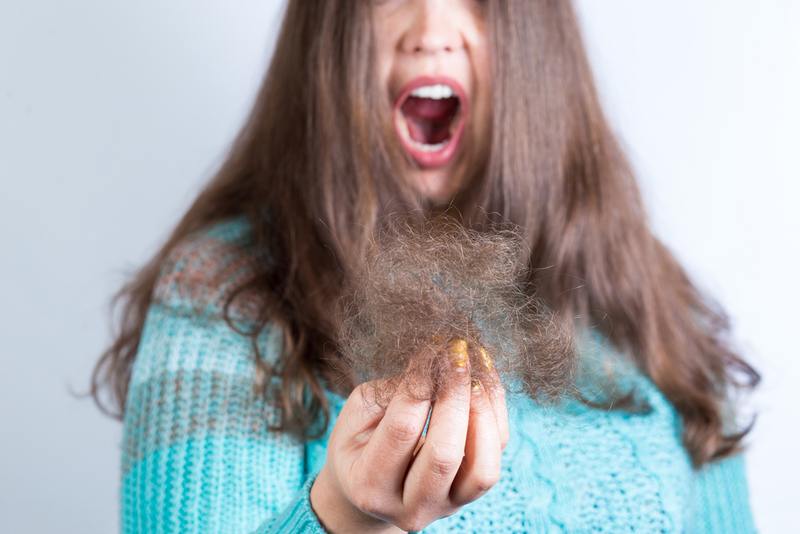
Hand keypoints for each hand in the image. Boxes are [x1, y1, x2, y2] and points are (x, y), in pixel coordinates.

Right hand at [309, 343, 508, 533]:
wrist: (370, 488)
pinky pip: (495, 458)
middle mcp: (411, 507)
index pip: (402, 428)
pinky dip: (495, 416)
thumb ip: (390, 393)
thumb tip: (435, 362)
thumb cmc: (359, 443)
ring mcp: (446, 507)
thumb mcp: (357, 416)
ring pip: (482, 467)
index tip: (428, 349)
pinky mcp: (471, 496)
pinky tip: (483, 383)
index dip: (419, 383)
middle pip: (444, 453)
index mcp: (370, 486)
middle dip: (454, 394)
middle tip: (456, 352)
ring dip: (482, 410)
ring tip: (474, 371)